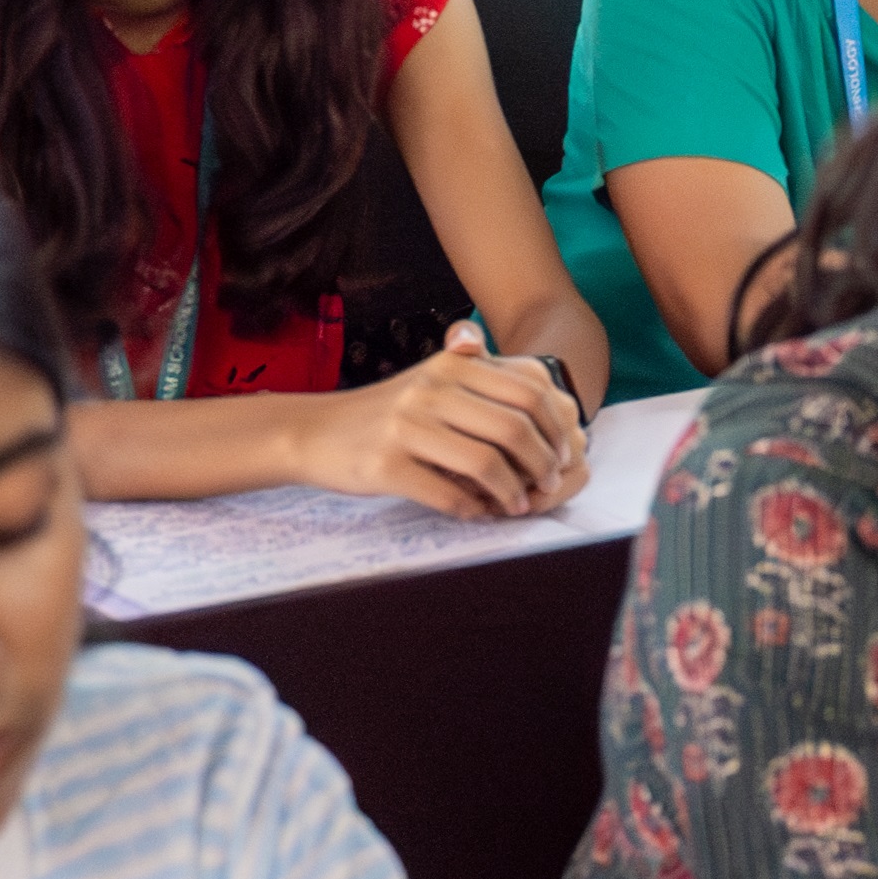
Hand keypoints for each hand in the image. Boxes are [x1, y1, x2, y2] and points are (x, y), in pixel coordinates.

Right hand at [296, 325, 585, 518]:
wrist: (315, 433)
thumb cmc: (387, 414)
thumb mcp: (434, 380)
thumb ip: (487, 379)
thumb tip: (555, 401)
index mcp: (451, 366)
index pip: (528, 390)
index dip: (555, 427)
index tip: (562, 453)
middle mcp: (431, 389)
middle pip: (513, 427)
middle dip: (542, 462)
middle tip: (548, 483)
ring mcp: (406, 427)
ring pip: (485, 462)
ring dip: (512, 492)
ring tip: (517, 504)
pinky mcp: (385, 465)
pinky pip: (447, 493)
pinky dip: (472, 509)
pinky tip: (478, 512)